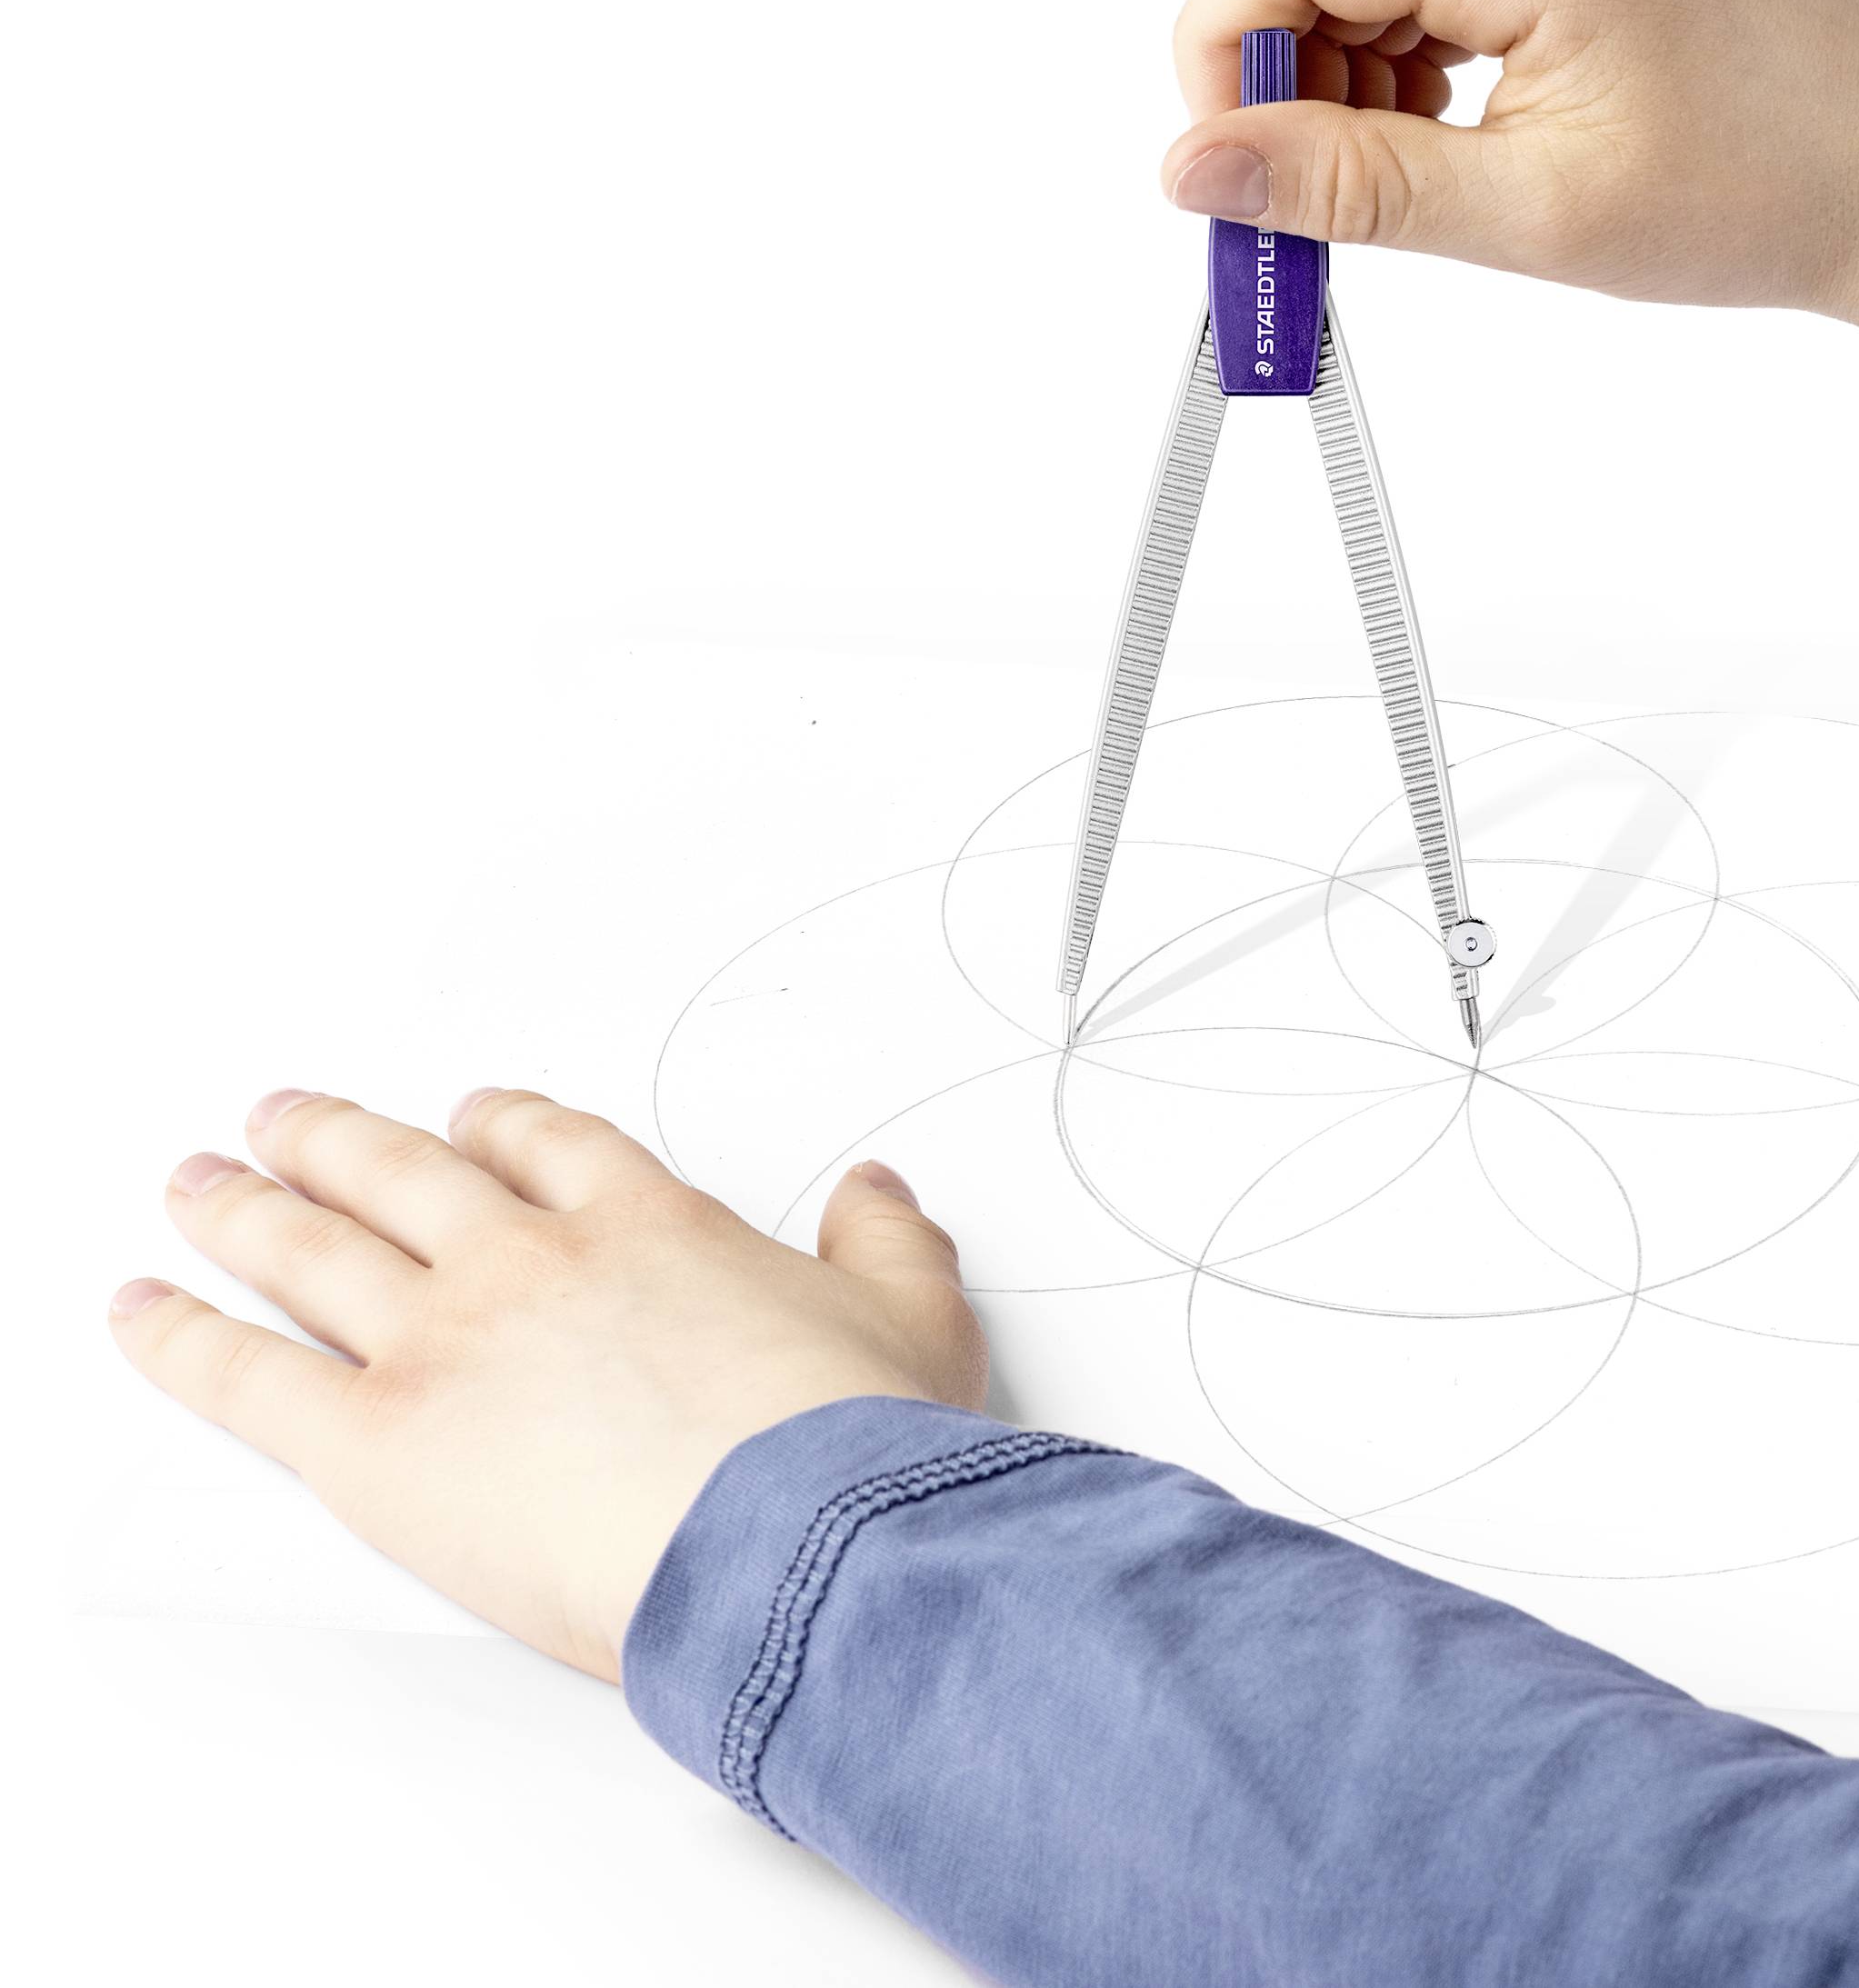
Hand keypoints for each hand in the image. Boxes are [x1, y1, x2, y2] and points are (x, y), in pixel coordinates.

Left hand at [109, 1089, 985, 1680]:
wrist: (795, 1544)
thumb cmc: (847, 1444)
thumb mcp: (912, 1318)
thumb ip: (890, 1240)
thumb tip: (883, 1192)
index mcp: (644, 1223)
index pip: (544, 1142)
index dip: (497, 1123)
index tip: (470, 1119)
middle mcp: (528, 1259)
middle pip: (402, 1169)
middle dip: (334, 1138)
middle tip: (285, 1117)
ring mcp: (444, 1340)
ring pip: (313, 1246)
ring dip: (243, 1205)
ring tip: (197, 1179)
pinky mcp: (379, 1443)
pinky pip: (248, 1373)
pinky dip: (181, 1336)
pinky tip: (141, 1308)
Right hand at [1161, 0, 1858, 372]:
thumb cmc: (1759, 192)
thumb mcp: (1529, 215)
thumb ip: (1347, 185)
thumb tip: (1193, 168)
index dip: (1219, 57)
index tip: (1229, 174)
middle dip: (1282, 83)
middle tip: (1307, 214)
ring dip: (1343, 80)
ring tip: (1405, 186)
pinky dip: (1402, 62)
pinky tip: (1446, 139)